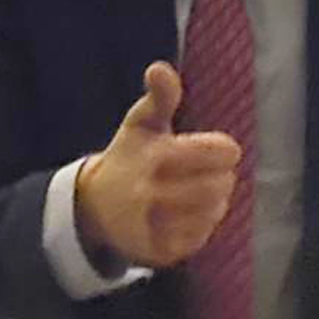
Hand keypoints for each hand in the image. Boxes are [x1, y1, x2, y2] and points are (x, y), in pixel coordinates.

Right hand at [73, 61, 241, 268]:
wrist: (93, 208)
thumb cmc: (130, 157)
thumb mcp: (141, 123)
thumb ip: (159, 96)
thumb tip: (160, 67)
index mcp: (153, 155)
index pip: (218, 152)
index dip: (225, 149)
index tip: (219, 150)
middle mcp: (151, 192)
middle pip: (220, 184)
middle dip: (222, 176)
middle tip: (212, 173)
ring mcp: (153, 225)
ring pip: (213, 212)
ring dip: (216, 201)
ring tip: (204, 191)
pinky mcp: (157, 251)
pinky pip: (201, 237)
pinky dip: (204, 224)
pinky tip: (192, 214)